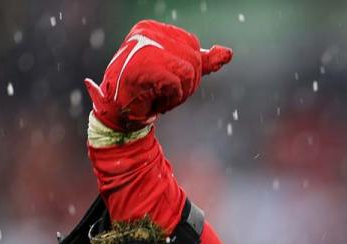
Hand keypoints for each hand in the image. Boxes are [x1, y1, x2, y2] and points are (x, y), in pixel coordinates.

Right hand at [85, 20, 231, 131]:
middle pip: (193, 59)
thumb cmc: (146, 90)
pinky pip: (177, 84)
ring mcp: (143, 48)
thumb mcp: (177, 71)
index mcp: (152, 28)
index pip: (192, 45)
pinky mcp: (143, 67)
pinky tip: (155, 101)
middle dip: (186, 84)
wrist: (118, 113)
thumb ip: (202, 61)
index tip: (167, 80)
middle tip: (163, 92)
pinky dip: (171, 99)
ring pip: (189, 72)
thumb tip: (228, 53)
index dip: (189, 70)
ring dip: (180, 93)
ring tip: (159, 96)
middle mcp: (146, 33)